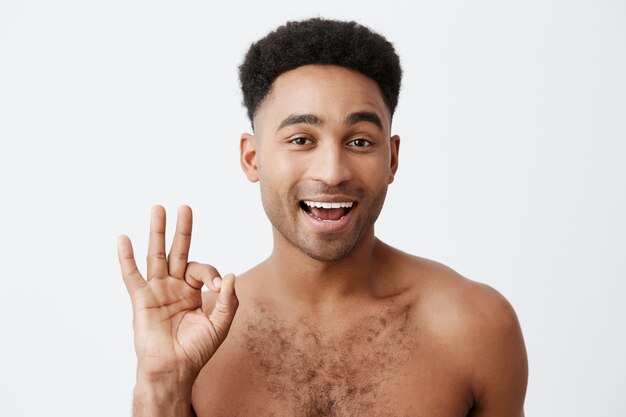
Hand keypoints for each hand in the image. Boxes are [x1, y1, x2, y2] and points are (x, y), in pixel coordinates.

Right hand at [117, 205, 237, 382]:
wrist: (175, 369)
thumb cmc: (196, 349)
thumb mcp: (220, 324)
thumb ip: (228, 301)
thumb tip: (230, 275)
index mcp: (193, 290)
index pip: (202, 269)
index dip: (211, 273)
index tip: (218, 285)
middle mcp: (174, 286)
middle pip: (178, 251)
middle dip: (182, 230)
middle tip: (185, 207)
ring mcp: (157, 290)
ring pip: (156, 255)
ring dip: (157, 232)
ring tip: (158, 208)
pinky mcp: (141, 299)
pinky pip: (132, 275)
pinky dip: (126, 258)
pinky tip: (123, 239)